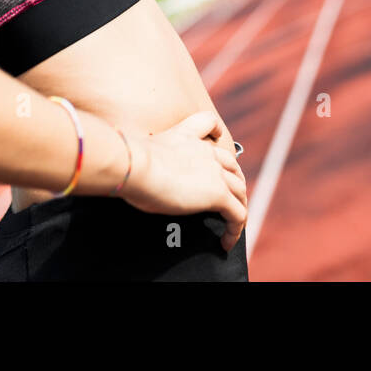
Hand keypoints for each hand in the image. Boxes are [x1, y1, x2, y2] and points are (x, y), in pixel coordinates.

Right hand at [117, 111, 247, 251]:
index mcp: (189, 136)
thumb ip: (148, 157)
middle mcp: (207, 152)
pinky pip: (238, 214)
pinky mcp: (218, 194)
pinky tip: (227, 242)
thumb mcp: (143, 152)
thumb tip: (132, 169)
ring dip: (239, 208)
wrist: (136, 165)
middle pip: (233, 166)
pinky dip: (236, 230)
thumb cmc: (130, 162)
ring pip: (240, 191)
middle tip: (228, 200)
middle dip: (234, 182)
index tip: (217, 151)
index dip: (216, 139)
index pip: (213, 128)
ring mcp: (216, 173)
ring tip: (232, 226)